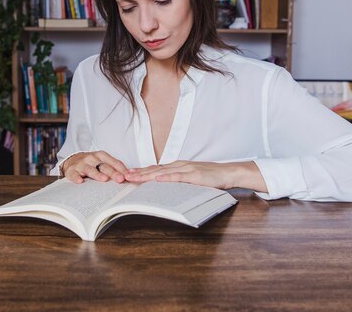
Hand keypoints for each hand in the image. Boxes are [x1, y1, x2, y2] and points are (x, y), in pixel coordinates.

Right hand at [61, 151, 128, 183]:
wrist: (72, 161)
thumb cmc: (92, 163)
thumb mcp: (103, 162)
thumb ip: (114, 167)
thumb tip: (129, 175)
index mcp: (101, 155)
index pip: (113, 162)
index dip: (121, 169)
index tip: (128, 176)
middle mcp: (92, 158)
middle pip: (103, 166)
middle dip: (112, 173)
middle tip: (120, 179)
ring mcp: (81, 164)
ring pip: (90, 169)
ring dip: (97, 174)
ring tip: (104, 179)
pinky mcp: (71, 170)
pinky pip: (74, 174)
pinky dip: (76, 177)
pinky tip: (80, 181)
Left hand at [126, 160, 267, 191]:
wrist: (228, 173)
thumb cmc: (210, 177)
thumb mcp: (191, 178)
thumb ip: (178, 181)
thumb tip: (164, 187)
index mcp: (178, 166)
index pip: (155, 169)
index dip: (141, 172)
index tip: (127, 174)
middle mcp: (179, 165)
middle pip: (155, 169)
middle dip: (138, 173)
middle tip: (123, 176)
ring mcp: (186, 169)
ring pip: (163, 172)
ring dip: (147, 175)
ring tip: (134, 177)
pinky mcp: (194, 175)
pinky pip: (178, 176)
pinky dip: (167, 178)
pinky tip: (157, 179)